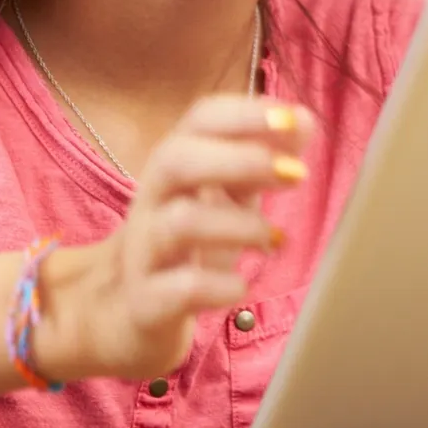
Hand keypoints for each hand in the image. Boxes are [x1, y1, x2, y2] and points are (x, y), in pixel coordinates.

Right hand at [33, 97, 313, 382]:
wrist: (122, 314)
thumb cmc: (184, 243)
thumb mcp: (223, 195)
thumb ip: (259, 160)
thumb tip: (305, 121)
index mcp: (174, 166)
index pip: (200, 120)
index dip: (246, 114)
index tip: (296, 120)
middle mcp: (152, 200)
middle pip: (175, 159)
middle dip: (240, 159)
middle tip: (297, 173)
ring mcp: (144, 252)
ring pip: (179, 223)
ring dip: (239, 225)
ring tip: (276, 239)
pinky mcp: (145, 303)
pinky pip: (177, 290)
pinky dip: (217, 286)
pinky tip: (241, 286)